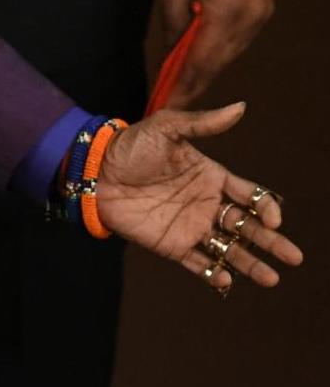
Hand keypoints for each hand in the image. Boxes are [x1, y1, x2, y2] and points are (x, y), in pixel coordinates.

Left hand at [96, 103, 301, 294]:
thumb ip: (203, 123)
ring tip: (271, 278)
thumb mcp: (167, 128)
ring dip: (250, 264)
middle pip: (248, 226)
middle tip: (294, 257)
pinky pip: (197, 263)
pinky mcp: (170, 244)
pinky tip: (225, 280)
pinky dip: (212, 273)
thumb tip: (240, 107)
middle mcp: (207, 204)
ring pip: (229, 248)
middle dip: (272, 242)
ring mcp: (190, 226)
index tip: (274, 218)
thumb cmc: (130, 146)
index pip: (251, 195)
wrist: (93, 170)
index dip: (267, 207)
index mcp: (212, 177)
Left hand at [146, 0, 274, 108]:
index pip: (202, 61)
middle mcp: (250, 18)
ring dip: (207, 68)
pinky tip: (202, 60)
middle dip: (195, 83)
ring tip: (183, 85)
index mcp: (226, 12)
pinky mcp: (264, 9)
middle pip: (219, 61)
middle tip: (173, 101)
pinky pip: (239, 39)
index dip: (185, 86)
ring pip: (231, 52)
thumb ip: (173, 21)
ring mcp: (261, 14)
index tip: (168, 104)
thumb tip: (172, 56)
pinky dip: (219, 51)